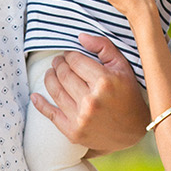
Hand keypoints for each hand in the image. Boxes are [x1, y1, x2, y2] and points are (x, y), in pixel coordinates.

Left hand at [30, 33, 147, 153]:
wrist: (134, 130)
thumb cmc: (129, 95)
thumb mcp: (123, 66)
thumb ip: (103, 46)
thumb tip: (80, 37)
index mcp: (104, 82)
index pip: (75, 60)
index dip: (69, 55)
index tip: (70, 55)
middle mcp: (91, 101)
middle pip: (63, 75)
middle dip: (58, 64)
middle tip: (58, 61)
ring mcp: (81, 118)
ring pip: (55, 91)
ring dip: (49, 78)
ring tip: (51, 73)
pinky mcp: (74, 132)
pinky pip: (51, 115)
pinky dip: (40, 104)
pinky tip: (35, 96)